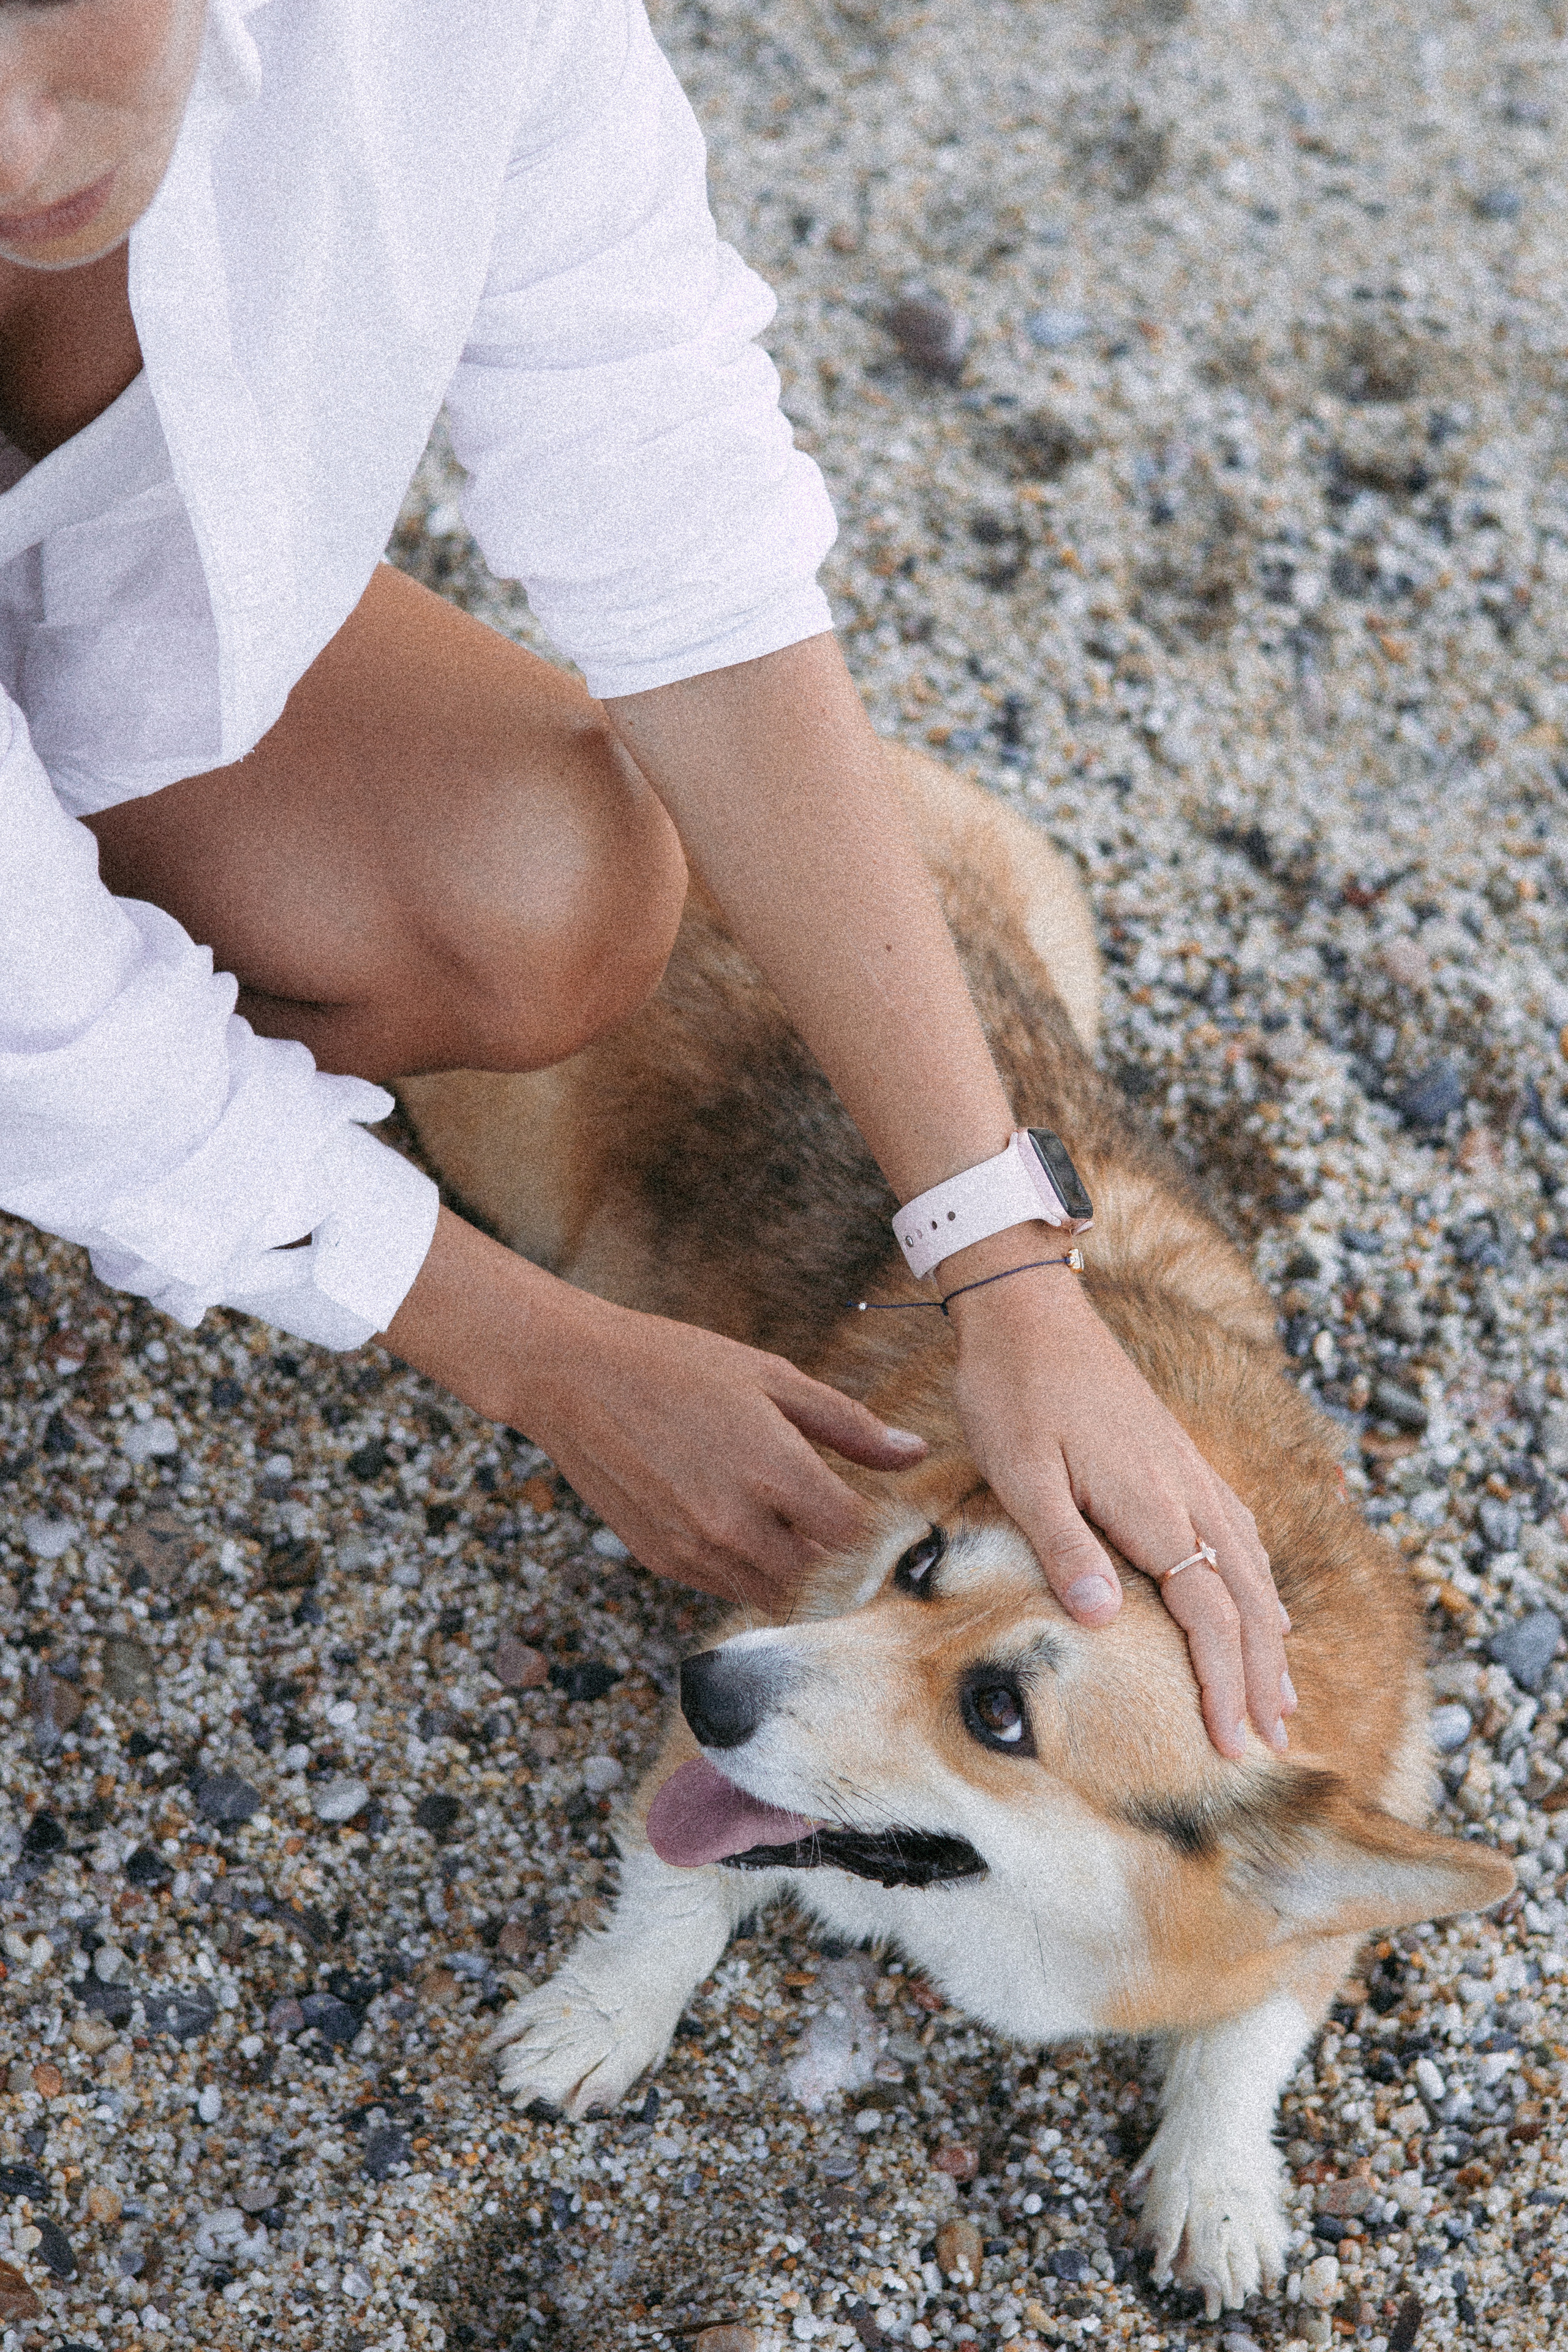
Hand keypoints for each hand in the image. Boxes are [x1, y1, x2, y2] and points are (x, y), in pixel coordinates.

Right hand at [383, 1209, 927, 1612]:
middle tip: (819, 1506)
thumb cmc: (678, 1363)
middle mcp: (737, 1523)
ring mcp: (695, 1549)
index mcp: (775, 1471)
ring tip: (772, 1510)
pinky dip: (740, 1566)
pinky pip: (723, 1587)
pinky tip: (728, 1516)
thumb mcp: (772, 1377)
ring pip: (771, 1590)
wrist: (574, 1377)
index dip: (867, 1520)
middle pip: (817, 1572)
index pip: (853, 1534)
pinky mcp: (661, 1560)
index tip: (864, 1501)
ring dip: (786, 1562)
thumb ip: (848, 1425)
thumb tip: (915, 1453)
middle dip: (827, 1546)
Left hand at [944, 1240, 1291, 1759]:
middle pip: (1245, 1599)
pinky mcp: (1176, 1454)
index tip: (1232, 1743)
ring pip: (1248, 1566)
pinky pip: (1236, 1528)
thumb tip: (1099, 1620)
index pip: (1208, 1612)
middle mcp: (1187, 1488)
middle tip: (1273, 1743)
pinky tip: (1260, 1601)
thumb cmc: (1012, 1390)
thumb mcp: (1020, 1471)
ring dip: (1267, 1636)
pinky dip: (1254, 1579)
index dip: (1223, 1682)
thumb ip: (1061, 1544)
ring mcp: (1188, 1469)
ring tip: (1280, 1694)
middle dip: (1261, 1676)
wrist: (1027, 1309)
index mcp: (1152, 1502)